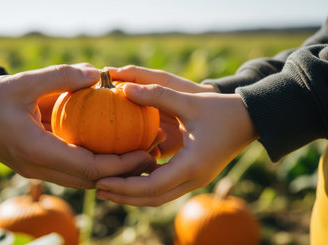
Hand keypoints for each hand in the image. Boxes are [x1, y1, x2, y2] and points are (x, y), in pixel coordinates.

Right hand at [0, 64, 154, 188]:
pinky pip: (70, 173)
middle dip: (122, 173)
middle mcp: (38, 167)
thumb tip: (97, 75)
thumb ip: (61, 77)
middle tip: (148, 156)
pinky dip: (92, 167)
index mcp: (36, 150)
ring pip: (81, 181)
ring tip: (134, 157)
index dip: (121, 164)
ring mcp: (35, 171)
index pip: (89, 167)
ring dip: (109, 173)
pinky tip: (107, 152)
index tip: (144, 152)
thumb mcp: (25, 82)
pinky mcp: (35, 166)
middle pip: (90, 181)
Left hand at [95, 83, 256, 205]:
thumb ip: (157, 94)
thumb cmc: (222, 110)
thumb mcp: (190, 101)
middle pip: (152, 199)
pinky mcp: (195, 176)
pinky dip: (145, 188)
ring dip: (133, 195)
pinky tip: (130, 178)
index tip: (100, 181)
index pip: (151, 186)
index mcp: (192, 165)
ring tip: (108, 188)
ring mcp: (195, 181)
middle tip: (98, 189)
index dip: (123, 186)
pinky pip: (165, 189)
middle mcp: (194, 179)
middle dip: (123, 196)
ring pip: (158, 198)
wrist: (251, 120)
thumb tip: (123, 89)